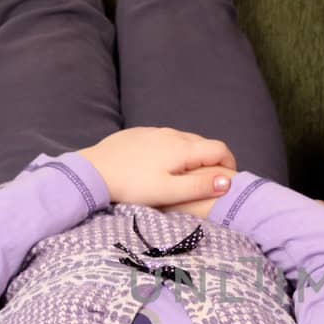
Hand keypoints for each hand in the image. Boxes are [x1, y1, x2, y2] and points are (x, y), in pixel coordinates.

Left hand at [77, 128, 235, 210]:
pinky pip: (167, 139)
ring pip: (185, 140)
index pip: (221, 149)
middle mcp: (173, 134)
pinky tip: (160, 167)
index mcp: (183, 148)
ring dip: (193, 156)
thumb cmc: (131, 185)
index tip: (225, 183)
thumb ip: (199, 186)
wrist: (93, 171)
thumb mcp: (168, 192)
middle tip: (206, 184)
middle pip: (205, 143)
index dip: (230, 165)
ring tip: (183, 177)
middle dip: (212, 162)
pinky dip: (174, 151)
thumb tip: (227, 181)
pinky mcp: (141, 133)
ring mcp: (156, 131)